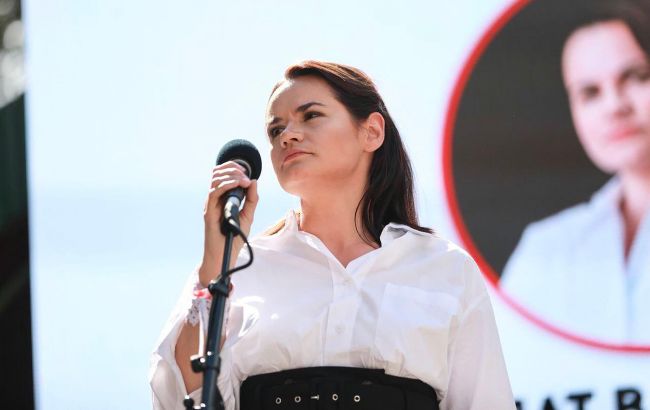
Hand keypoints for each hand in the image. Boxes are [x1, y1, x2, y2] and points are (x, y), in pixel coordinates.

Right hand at [199, 161, 258, 286]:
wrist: (225, 254)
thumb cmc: (235, 236)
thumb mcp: (248, 214)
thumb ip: (252, 199)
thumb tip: (254, 181)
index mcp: (222, 197)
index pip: (222, 173)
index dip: (233, 167)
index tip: (246, 171)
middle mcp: (214, 198)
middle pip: (217, 173)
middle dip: (233, 170)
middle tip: (246, 177)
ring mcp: (210, 204)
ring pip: (215, 180)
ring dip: (231, 176)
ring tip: (243, 181)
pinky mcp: (208, 212)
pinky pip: (214, 193)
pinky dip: (226, 185)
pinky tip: (236, 184)